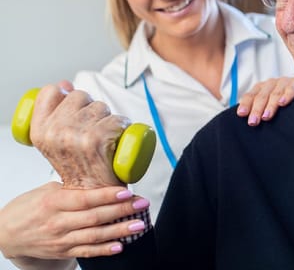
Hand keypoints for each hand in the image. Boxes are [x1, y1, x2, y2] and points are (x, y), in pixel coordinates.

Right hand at [0, 182, 148, 260]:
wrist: (7, 233)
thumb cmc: (29, 207)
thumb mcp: (48, 190)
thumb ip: (73, 187)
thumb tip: (101, 180)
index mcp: (54, 202)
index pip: (86, 198)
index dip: (108, 196)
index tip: (128, 191)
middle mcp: (58, 222)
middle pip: (95, 217)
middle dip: (122, 210)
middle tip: (142, 204)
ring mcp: (61, 239)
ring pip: (95, 235)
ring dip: (119, 230)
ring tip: (139, 224)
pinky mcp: (64, 251)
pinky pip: (87, 251)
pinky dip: (104, 250)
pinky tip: (120, 245)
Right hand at [29, 83, 129, 188]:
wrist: (93, 195)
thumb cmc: (79, 166)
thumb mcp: (55, 140)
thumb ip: (56, 112)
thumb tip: (64, 84)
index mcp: (39, 131)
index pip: (50, 91)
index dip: (66, 95)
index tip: (75, 109)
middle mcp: (54, 132)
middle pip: (80, 95)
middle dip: (91, 108)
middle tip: (92, 131)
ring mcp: (75, 136)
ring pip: (101, 106)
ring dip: (108, 118)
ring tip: (103, 139)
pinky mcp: (97, 140)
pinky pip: (117, 119)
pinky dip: (122, 127)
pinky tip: (117, 140)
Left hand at [236, 77, 293, 125]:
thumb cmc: (283, 102)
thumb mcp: (269, 104)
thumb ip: (258, 110)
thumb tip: (247, 122)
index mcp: (261, 88)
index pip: (251, 95)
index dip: (246, 104)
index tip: (241, 114)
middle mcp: (271, 84)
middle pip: (262, 96)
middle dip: (257, 109)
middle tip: (253, 122)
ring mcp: (284, 82)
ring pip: (275, 93)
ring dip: (270, 105)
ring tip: (266, 116)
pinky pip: (291, 89)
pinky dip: (286, 96)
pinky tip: (282, 103)